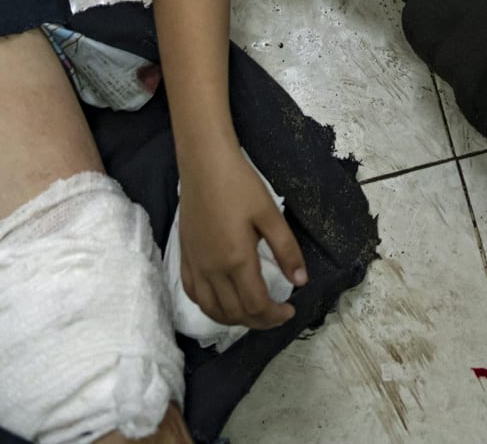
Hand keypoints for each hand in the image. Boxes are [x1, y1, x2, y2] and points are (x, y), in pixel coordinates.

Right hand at [177, 145, 306, 330]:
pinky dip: (210, 307)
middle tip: (276, 314)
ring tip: (254, 314)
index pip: (256, 305)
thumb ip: (287, 250)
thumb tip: (301, 281)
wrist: (204, 164)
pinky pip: (194, 295)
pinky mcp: (185, 258)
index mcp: (236, 260)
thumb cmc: (239, 185)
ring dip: (234, 320)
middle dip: (259, 321)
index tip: (290, 310)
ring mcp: (196, 265)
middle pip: (235, 313)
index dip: (275, 316)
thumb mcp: (270, 214)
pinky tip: (223, 303)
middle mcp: (212, 269)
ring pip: (212, 310)